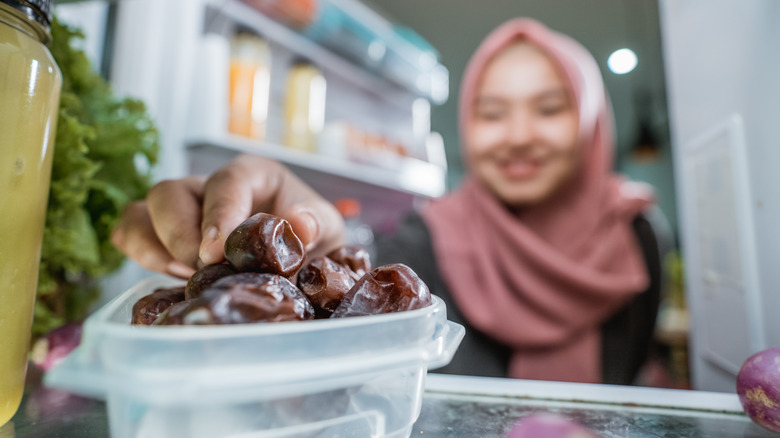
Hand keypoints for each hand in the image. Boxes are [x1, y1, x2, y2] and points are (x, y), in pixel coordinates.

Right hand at [112, 155, 345, 277]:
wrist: (303, 259)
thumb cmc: (311, 237)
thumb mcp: (326, 228)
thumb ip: (314, 223)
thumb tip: (298, 224)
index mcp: (252, 175)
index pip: (226, 181)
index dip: (217, 214)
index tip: (215, 251)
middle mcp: (210, 187)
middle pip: (170, 193)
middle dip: (180, 235)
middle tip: (203, 270)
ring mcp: (183, 209)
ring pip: (141, 211)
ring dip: (154, 247)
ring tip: (185, 277)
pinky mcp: (164, 234)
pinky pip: (130, 231)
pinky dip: (139, 253)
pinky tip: (171, 277)